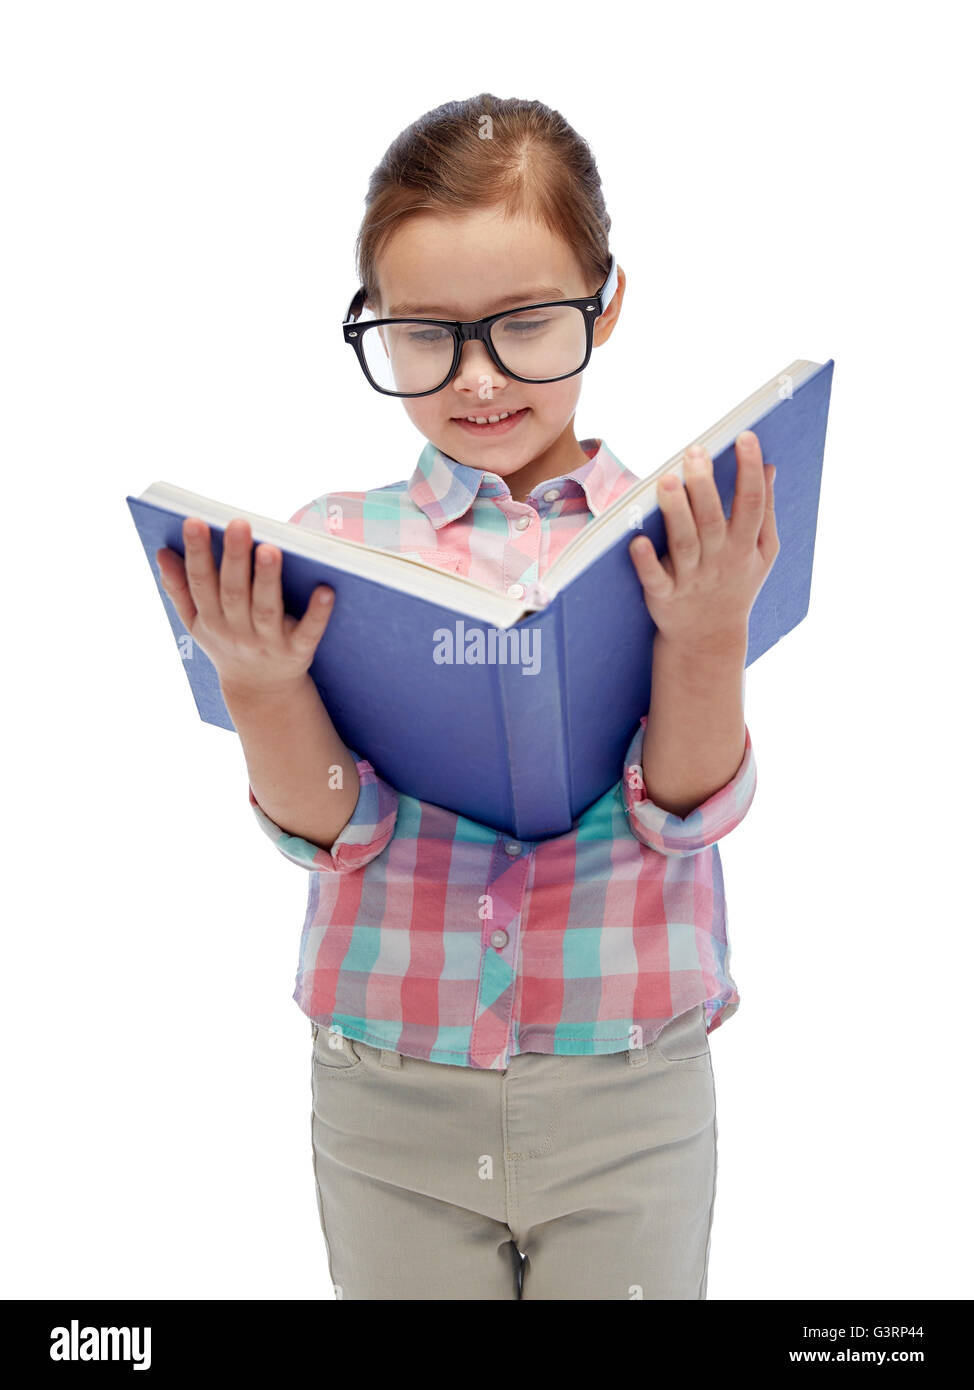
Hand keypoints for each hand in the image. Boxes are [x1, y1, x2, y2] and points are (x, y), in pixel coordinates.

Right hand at [156, 517, 334, 695]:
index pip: (201, 582)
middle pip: (234, 592)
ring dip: (268, 580)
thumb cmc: (227, 644)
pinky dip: (317, 613)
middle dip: (234, 558)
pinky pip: (308, 632)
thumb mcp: (196, 623)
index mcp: (210, 619)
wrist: (261, 692)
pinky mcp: (297, 652)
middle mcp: (236, 631)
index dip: (196, 552)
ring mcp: (268, 643)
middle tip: (238, 524)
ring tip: (270, 549)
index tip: (193, 521)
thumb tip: (162, 552)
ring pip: (266, 610)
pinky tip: (326, 590)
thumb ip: (179, 589)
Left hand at [628, 431, 778, 651]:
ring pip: (684, 542)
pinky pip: (654, 577)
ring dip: (676, 513)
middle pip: (713, 519)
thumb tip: (770, 466)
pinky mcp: (664, 594)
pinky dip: (645, 562)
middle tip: (695, 451)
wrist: (709, 639)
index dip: (750, 470)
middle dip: (705, 485)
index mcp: (744, 546)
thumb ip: (765, 510)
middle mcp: (719, 559)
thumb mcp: (763, 553)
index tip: (746, 437)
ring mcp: (691, 578)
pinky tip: (636, 540)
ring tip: (668, 480)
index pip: (751, 503)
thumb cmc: (736, 586)